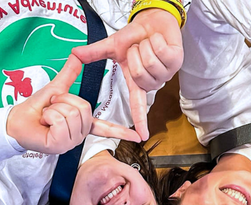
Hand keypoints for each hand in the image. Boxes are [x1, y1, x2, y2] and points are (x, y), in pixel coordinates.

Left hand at [6, 54, 140, 153]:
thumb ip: (70, 73)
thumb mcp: (57, 87)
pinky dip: (49, 115)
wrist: (16, 120)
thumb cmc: (35, 109)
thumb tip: (77, 54)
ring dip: (55, 108)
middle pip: (84, 108)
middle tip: (52, 107)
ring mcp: (70, 142)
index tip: (137, 136)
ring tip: (47, 115)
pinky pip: (62, 121)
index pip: (105, 127)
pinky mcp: (60, 145)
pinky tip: (44, 122)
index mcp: (81, 123)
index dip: (122, 131)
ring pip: (73, 114)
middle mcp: (79, 135)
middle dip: (64, 100)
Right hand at [73, 9, 183, 140]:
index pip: (137, 106)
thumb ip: (94, 53)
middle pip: (140, 74)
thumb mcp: (112, 46)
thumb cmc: (134, 36)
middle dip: (135, 54)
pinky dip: (157, 41)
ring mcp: (165, 74)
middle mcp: (152, 82)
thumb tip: (74, 53)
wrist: (152, 21)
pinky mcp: (176, 62)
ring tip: (148, 43)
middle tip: (138, 48)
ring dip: (146, 46)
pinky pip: (163, 52)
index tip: (142, 137)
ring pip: (151, 63)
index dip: (140, 121)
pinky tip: (159, 40)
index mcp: (136, 83)